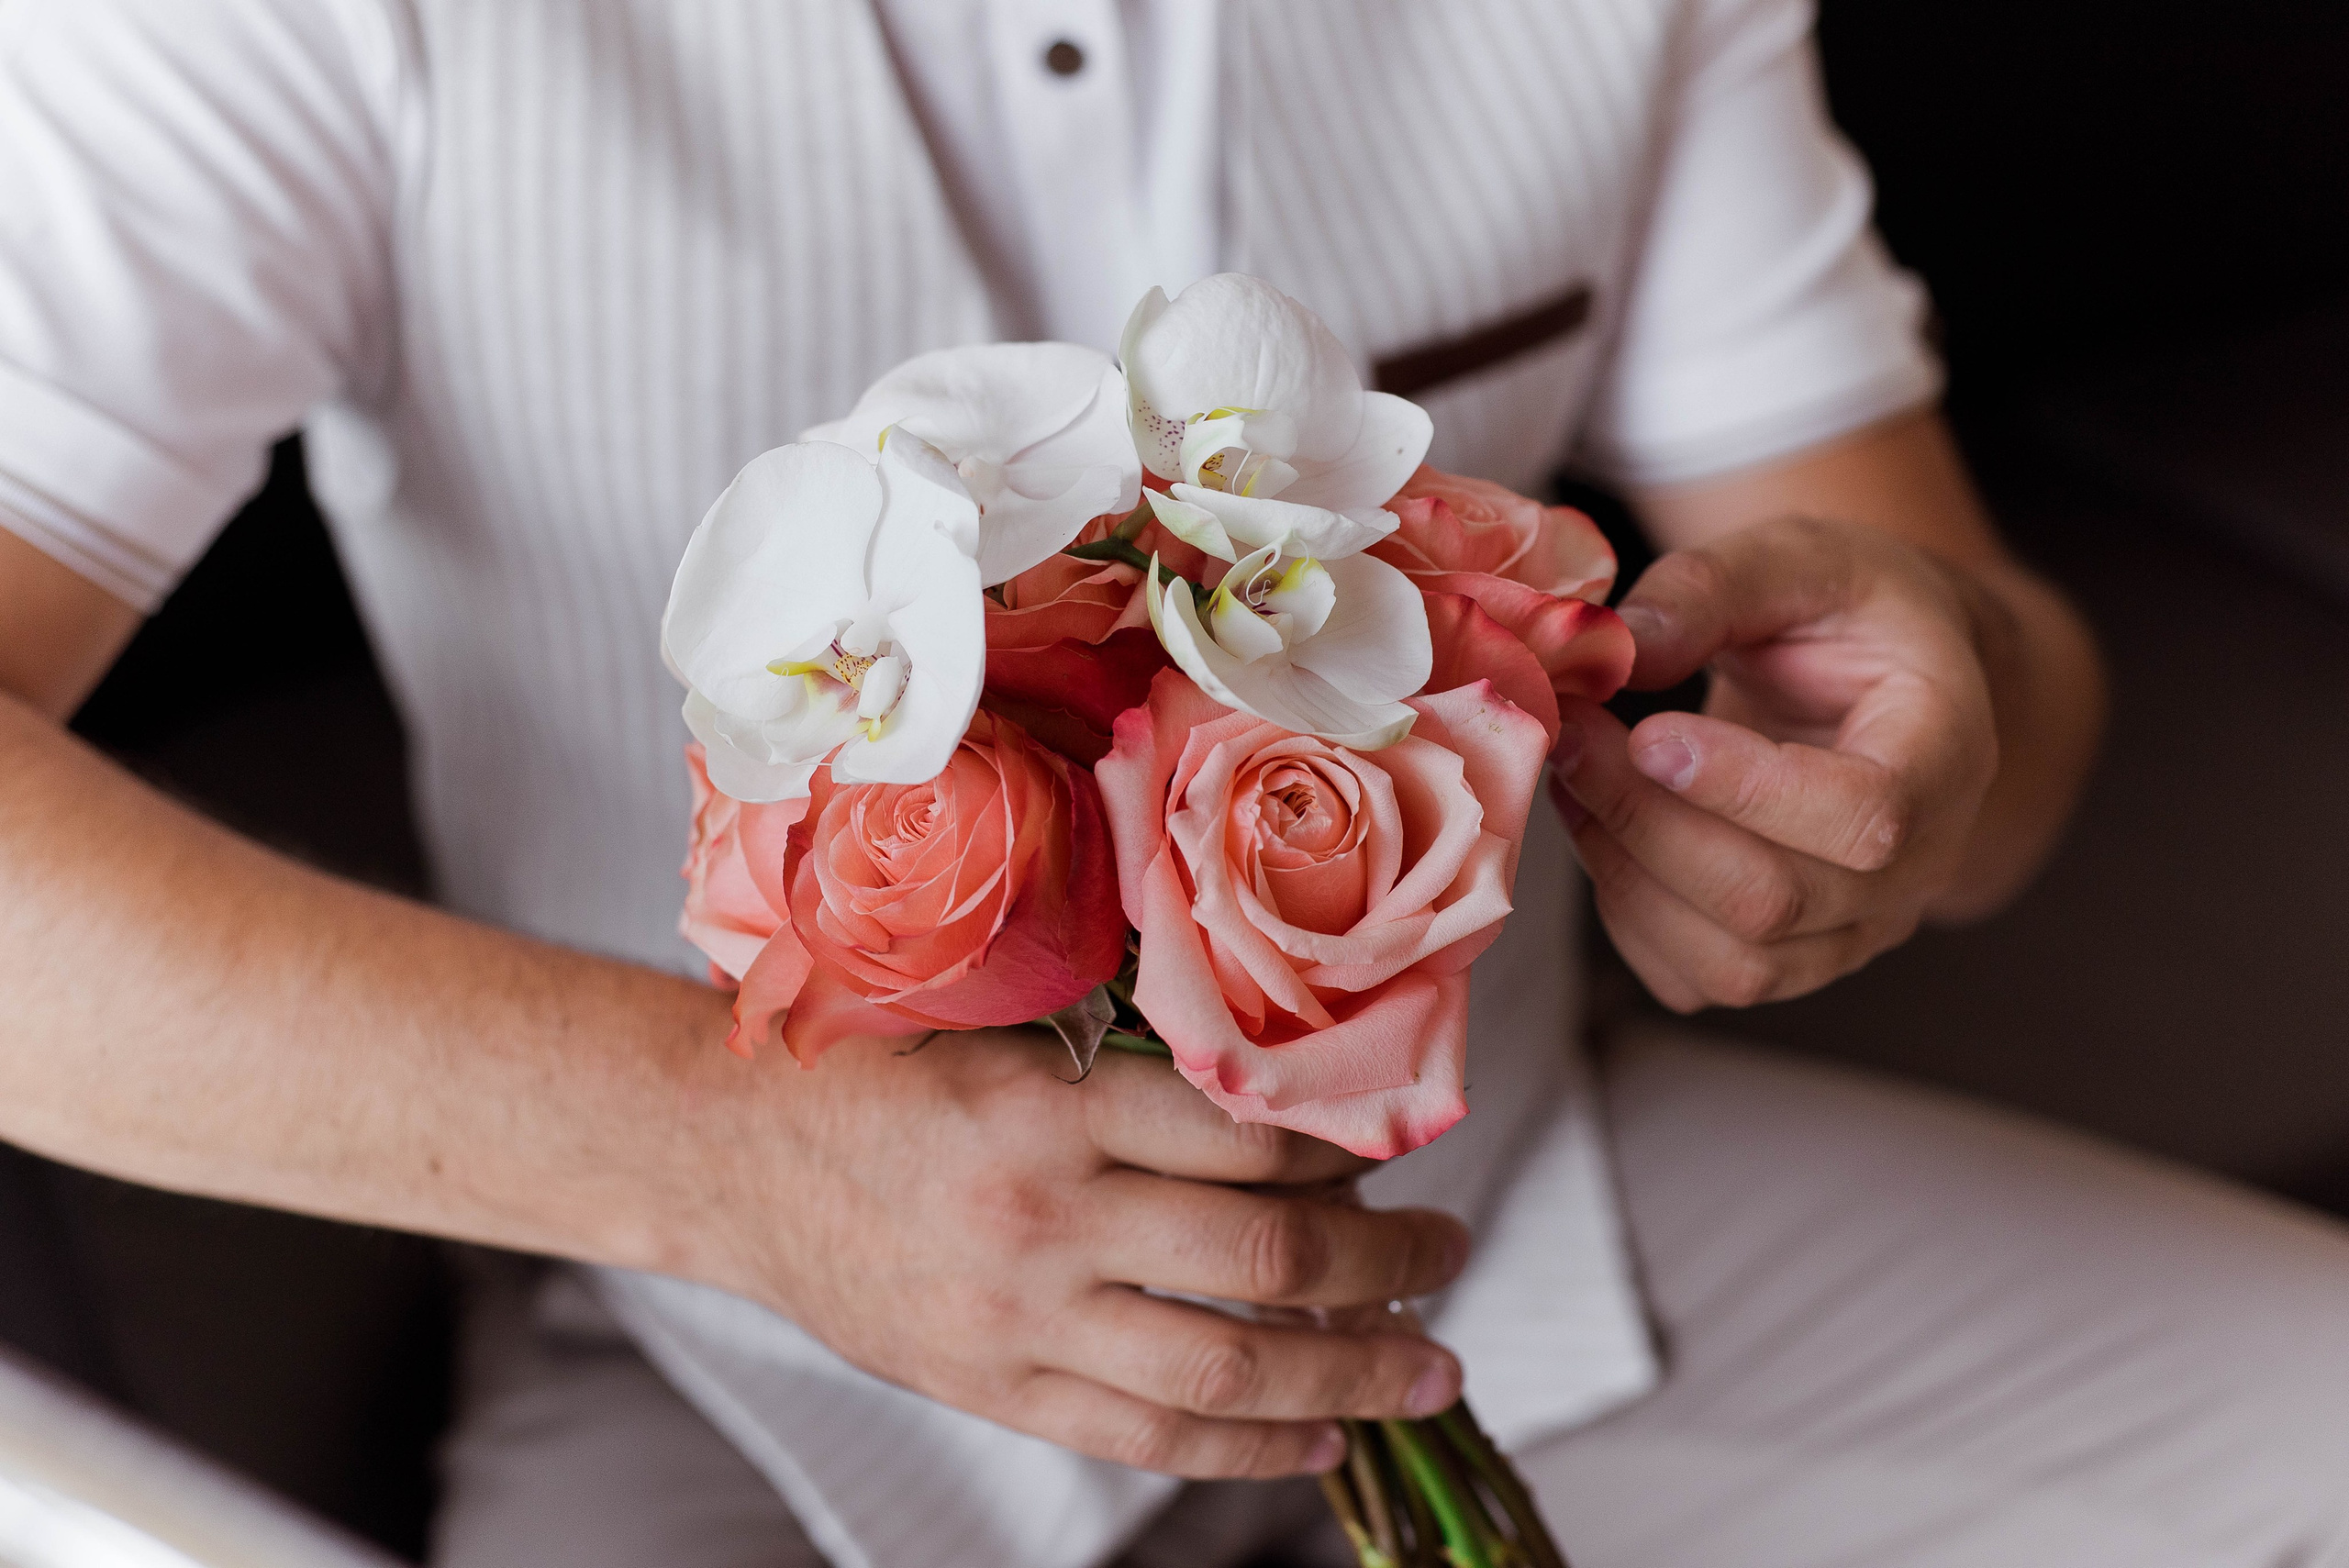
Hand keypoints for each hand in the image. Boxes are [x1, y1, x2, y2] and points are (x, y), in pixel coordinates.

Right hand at [707, 1027, 1470, 1478]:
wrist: (736, 1159)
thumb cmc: (878, 1073)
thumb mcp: (999, 1028)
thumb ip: (1126, 1061)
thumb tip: (1285, 1096)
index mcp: (1049, 1107)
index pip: (1247, 1134)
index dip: (1350, 1146)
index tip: (1398, 1147)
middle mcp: (1044, 1219)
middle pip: (1265, 1262)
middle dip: (1388, 1268)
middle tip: (1451, 1253)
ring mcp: (1020, 1322)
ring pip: (1227, 1372)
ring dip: (1353, 1377)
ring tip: (1431, 1369)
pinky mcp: (996, 1391)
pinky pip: (1148, 1438)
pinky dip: (1250, 1450)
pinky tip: (1321, 1441)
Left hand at [1552, 515, 2000, 1010]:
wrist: (1881, 686)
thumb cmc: (1850, 615)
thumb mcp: (1802, 556)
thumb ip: (1716, 585)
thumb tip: (1622, 648)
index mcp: (1945, 757)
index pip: (1864, 817)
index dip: (1746, 790)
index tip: (1648, 734)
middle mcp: (1917, 869)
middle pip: (1773, 900)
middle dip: (1646, 822)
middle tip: (1572, 735)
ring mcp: (1853, 931)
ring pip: (1732, 963)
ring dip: (1623, 872)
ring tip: (1575, 776)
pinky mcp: (1785, 959)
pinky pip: (1694, 981)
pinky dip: (1625, 915)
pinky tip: (1600, 826)